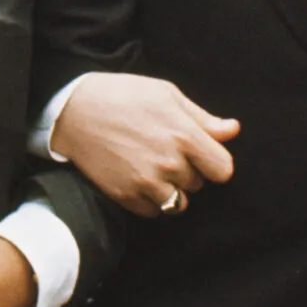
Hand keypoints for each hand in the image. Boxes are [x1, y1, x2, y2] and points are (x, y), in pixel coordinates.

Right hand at [46, 72, 237, 217]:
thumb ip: (203, 118)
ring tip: (153, 168)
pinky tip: (138, 178)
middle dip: (188, 170)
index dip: (214, 162)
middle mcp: (169, 162)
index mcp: (185, 135)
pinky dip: (150, 200)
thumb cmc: (123, 95)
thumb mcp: (166, 94)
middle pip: (199, 184)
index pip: (223, 170)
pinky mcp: (126, 195)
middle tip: (164, 151)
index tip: (202, 155)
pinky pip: (153, 212)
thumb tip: (233, 130)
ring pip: (179, 203)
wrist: (73, 110)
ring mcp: (147, 182)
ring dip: (172, 190)